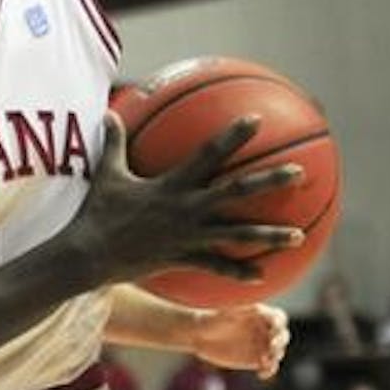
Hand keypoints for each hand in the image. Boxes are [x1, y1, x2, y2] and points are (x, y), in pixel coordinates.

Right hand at [66, 113, 305, 288]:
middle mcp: (187, 208)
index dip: (233, 136)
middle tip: (300, 173)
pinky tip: (263, 275)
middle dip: (270, 181)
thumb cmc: (97, 212)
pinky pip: (217, 266)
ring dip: (270, 236)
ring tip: (300, 236)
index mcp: (171, 185)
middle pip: (237, 191)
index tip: (256, 119)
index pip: (208, 154)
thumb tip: (108, 113)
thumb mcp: (106, 174)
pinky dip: (240, 271)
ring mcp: (189, 236)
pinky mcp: (184, 259)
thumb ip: (114, 143)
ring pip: (237, 234)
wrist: (89, 255)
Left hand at [191, 304, 289, 379]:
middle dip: (280, 342)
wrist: (198, 335)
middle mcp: (263, 329)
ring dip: (276, 357)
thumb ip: (239, 309)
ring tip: (265, 362)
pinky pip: (269, 366)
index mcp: (259, 314)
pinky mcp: (255, 359)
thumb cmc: (210, 319)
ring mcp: (261, 345)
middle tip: (271, 348)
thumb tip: (255, 306)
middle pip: (282, 335)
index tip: (273, 331)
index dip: (279, 324)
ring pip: (278, 352)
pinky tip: (261, 374)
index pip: (279, 317)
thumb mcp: (223, 312)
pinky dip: (269, 370)